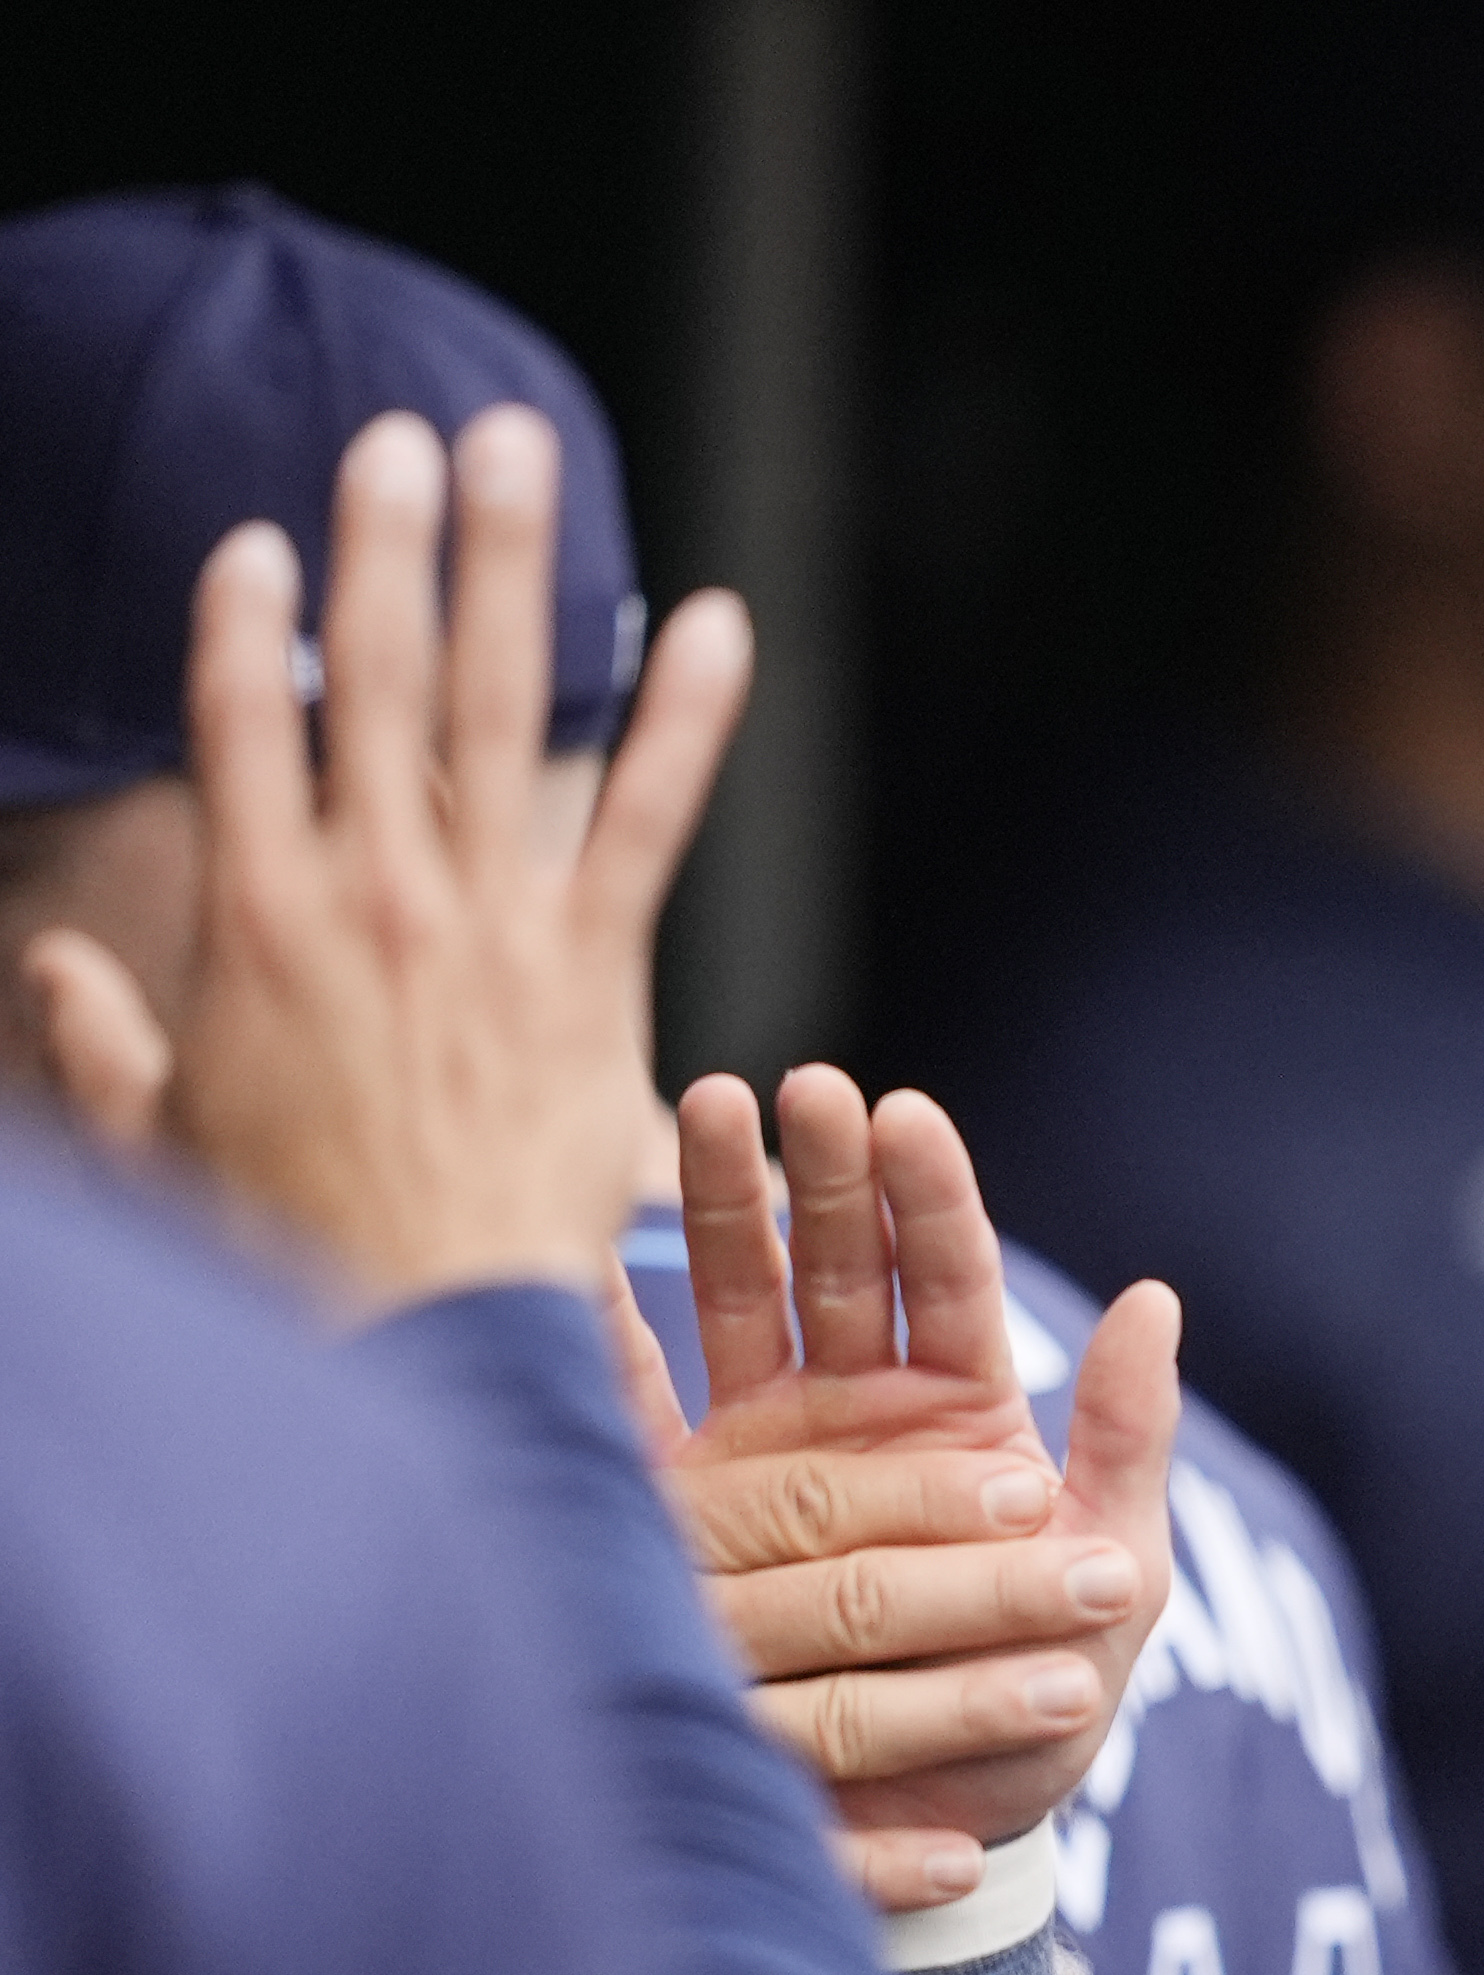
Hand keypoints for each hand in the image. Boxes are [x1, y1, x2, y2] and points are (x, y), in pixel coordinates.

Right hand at [45, 406, 750, 1306]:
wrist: (424, 1328)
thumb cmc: (296, 1253)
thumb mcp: (162, 1143)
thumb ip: (105, 1050)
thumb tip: (61, 983)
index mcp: (255, 923)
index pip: (241, 731)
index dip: (244, 628)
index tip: (257, 545)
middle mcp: (368, 894)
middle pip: (369, 680)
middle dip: (387, 549)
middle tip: (408, 440)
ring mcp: (484, 922)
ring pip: (490, 711)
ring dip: (506, 573)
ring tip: (518, 457)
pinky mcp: (589, 967)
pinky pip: (645, 818)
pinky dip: (686, 720)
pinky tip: (720, 626)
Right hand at [649, 1061, 1179, 1909]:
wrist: (961, 1836)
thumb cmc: (1048, 1699)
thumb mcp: (1119, 1570)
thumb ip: (1130, 1441)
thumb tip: (1157, 1295)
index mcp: (956, 1417)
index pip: (942, 1281)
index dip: (925, 1197)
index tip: (900, 1107)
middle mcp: (851, 1420)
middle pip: (830, 1274)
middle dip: (818, 1174)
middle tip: (800, 1079)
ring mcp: (759, 1466)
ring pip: (730, 1315)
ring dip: (714, 1210)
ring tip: (697, 1107)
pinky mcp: (683, 1534)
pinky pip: (627, 1423)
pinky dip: (597, 1338)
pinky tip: (559, 1249)